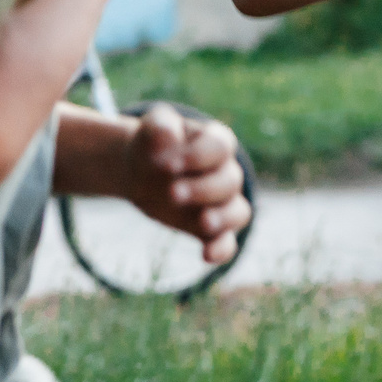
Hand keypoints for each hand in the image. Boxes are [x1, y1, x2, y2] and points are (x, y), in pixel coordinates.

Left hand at [122, 104, 250, 263]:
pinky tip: (206, 256)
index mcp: (216, 141)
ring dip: (222, 219)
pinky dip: (222, 249)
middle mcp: (226, 172)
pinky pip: (228, 242)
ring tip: (202, 223)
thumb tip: (170, 137)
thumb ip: (161, 125)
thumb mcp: (153, 126)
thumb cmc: (154, 143)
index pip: (220, 147)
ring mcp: (222, 202)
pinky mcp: (212, 229)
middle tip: (172, 193)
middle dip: (203, 189)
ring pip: (239, 212)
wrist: (143, 170)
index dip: (198, 156)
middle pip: (230, 181)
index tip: (168, 164)